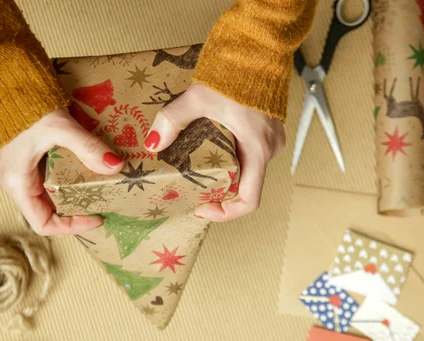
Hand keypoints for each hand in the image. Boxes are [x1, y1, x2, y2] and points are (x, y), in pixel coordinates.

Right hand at [0, 108, 123, 234]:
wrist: (3, 79)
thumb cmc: (24, 105)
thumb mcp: (59, 128)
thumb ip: (87, 147)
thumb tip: (116, 166)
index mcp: (17, 183)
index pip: (43, 223)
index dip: (71, 226)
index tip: (97, 216)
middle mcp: (15, 183)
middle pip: (48, 211)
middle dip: (76, 211)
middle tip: (102, 202)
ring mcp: (18, 171)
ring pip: (48, 196)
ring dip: (72, 195)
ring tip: (97, 188)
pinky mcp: (24, 159)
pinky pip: (47, 179)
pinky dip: (66, 180)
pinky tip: (84, 170)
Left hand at [145, 83, 284, 221]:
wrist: (260, 44)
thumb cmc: (237, 71)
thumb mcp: (199, 98)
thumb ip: (173, 120)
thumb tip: (152, 143)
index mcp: (258, 150)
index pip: (250, 200)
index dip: (226, 212)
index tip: (202, 208)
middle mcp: (269, 150)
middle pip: (244, 185)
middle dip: (218, 191)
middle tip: (192, 187)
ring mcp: (271, 138)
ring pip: (247, 169)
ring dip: (224, 173)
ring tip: (197, 166)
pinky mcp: (267, 128)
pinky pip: (249, 152)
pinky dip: (231, 157)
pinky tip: (209, 146)